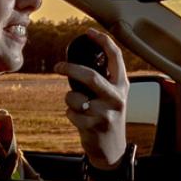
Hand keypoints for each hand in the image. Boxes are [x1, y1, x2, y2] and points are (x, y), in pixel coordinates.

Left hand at [54, 28, 128, 168]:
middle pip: (91, 76)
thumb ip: (103, 79)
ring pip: (74, 97)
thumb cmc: (108, 115)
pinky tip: (81, 120)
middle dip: (70, 69)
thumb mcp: (112, 95)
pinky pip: (71, 112)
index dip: (103, 41)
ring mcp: (106, 113)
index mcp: (122, 85)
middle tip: (58, 66)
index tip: (89, 32)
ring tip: (78, 107)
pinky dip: (70, 114)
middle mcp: (117, 98)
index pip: (116, 57)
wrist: (112, 149)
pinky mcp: (94, 127)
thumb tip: (78, 58)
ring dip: (69, 100)